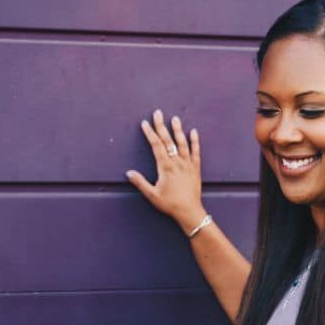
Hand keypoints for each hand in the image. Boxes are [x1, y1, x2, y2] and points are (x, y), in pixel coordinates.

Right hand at [126, 109, 204, 224]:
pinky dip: (195, 141)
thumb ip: (140, 183)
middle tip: (158, 113)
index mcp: (165, 167)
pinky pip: (196, 152)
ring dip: (178, 130)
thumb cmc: (170, 204)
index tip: (145, 123)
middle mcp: (177, 162)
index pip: (156, 146)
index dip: (150, 133)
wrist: (189, 211)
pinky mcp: (196, 168)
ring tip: (175, 118)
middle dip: (161, 126)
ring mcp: (187, 164)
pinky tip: (193, 132)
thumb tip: (129, 173)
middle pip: (168, 140)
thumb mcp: (152, 195)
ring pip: (182, 143)